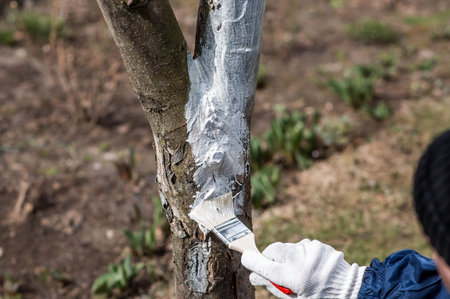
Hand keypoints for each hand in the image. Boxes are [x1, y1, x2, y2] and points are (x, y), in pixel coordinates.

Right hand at [241, 239, 365, 298]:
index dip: (251, 261)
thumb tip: (255, 276)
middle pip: (272, 249)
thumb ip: (274, 287)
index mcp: (294, 277)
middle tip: (273, 269)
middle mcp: (301, 260)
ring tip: (297, 271)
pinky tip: (308, 266)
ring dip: (285, 256)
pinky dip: (299, 255)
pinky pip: (301, 247)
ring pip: (287, 247)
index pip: (264, 265)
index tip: (246, 259)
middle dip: (269, 257)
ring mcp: (310, 249)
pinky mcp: (318, 245)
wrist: (353, 290)